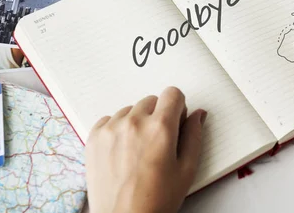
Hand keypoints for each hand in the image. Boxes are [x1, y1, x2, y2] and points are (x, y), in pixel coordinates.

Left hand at [86, 87, 206, 212]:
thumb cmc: (156, 201)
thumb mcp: (186, 170)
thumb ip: (194, 136)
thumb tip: (198, 114)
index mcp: (161, 128)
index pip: (172, 93)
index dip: (178, 107)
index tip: (176, 121)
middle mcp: (135, 122)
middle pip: (151, 100)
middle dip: (158, 115)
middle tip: (158, 142)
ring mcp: (112, 128)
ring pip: (130, 109)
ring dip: (137, 122)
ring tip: (138, 150)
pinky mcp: (95, 137)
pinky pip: (110, 119)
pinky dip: (117, 130)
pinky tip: (122, 151)